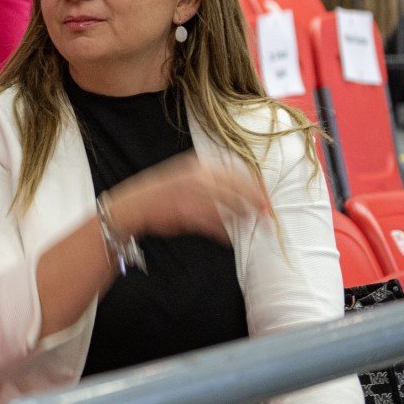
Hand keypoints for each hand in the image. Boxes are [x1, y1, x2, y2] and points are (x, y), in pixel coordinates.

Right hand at [105, 151, 271, 242]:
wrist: (134, 205)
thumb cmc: (162, 192)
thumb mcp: (186, 175)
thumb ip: (212, 179)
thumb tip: (239, 188)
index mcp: (198, 165)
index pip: (237, 172)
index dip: (255, 186)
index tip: (267, 196)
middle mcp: (197, 178)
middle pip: (238, 189)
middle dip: (256, 202)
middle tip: (269, 214)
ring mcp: (193, 196)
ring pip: (228, 208)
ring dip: (243, 217)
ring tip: (252, 224)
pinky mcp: (187, 214)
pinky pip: (213, 225)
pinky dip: (223, 232)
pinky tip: (228, 238)